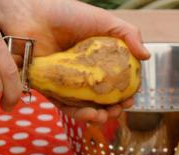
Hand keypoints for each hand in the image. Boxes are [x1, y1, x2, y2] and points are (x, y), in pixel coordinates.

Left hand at [0, 0, 149, 122]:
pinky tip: (89, 114)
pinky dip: (77, 113)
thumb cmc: (66, 13)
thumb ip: (129, 34)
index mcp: (98, 59)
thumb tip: (147, 57)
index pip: (115, 82)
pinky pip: (63, 106)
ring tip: (103, 117)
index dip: (125, 93)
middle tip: (117, 111)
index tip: (130, 99)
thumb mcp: (104, 21)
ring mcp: (66, 82)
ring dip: (96, 116)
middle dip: (112, 110)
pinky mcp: (48, 88)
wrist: (30, 12)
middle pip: (101, 99)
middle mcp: (83, 73)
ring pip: (83, 106)